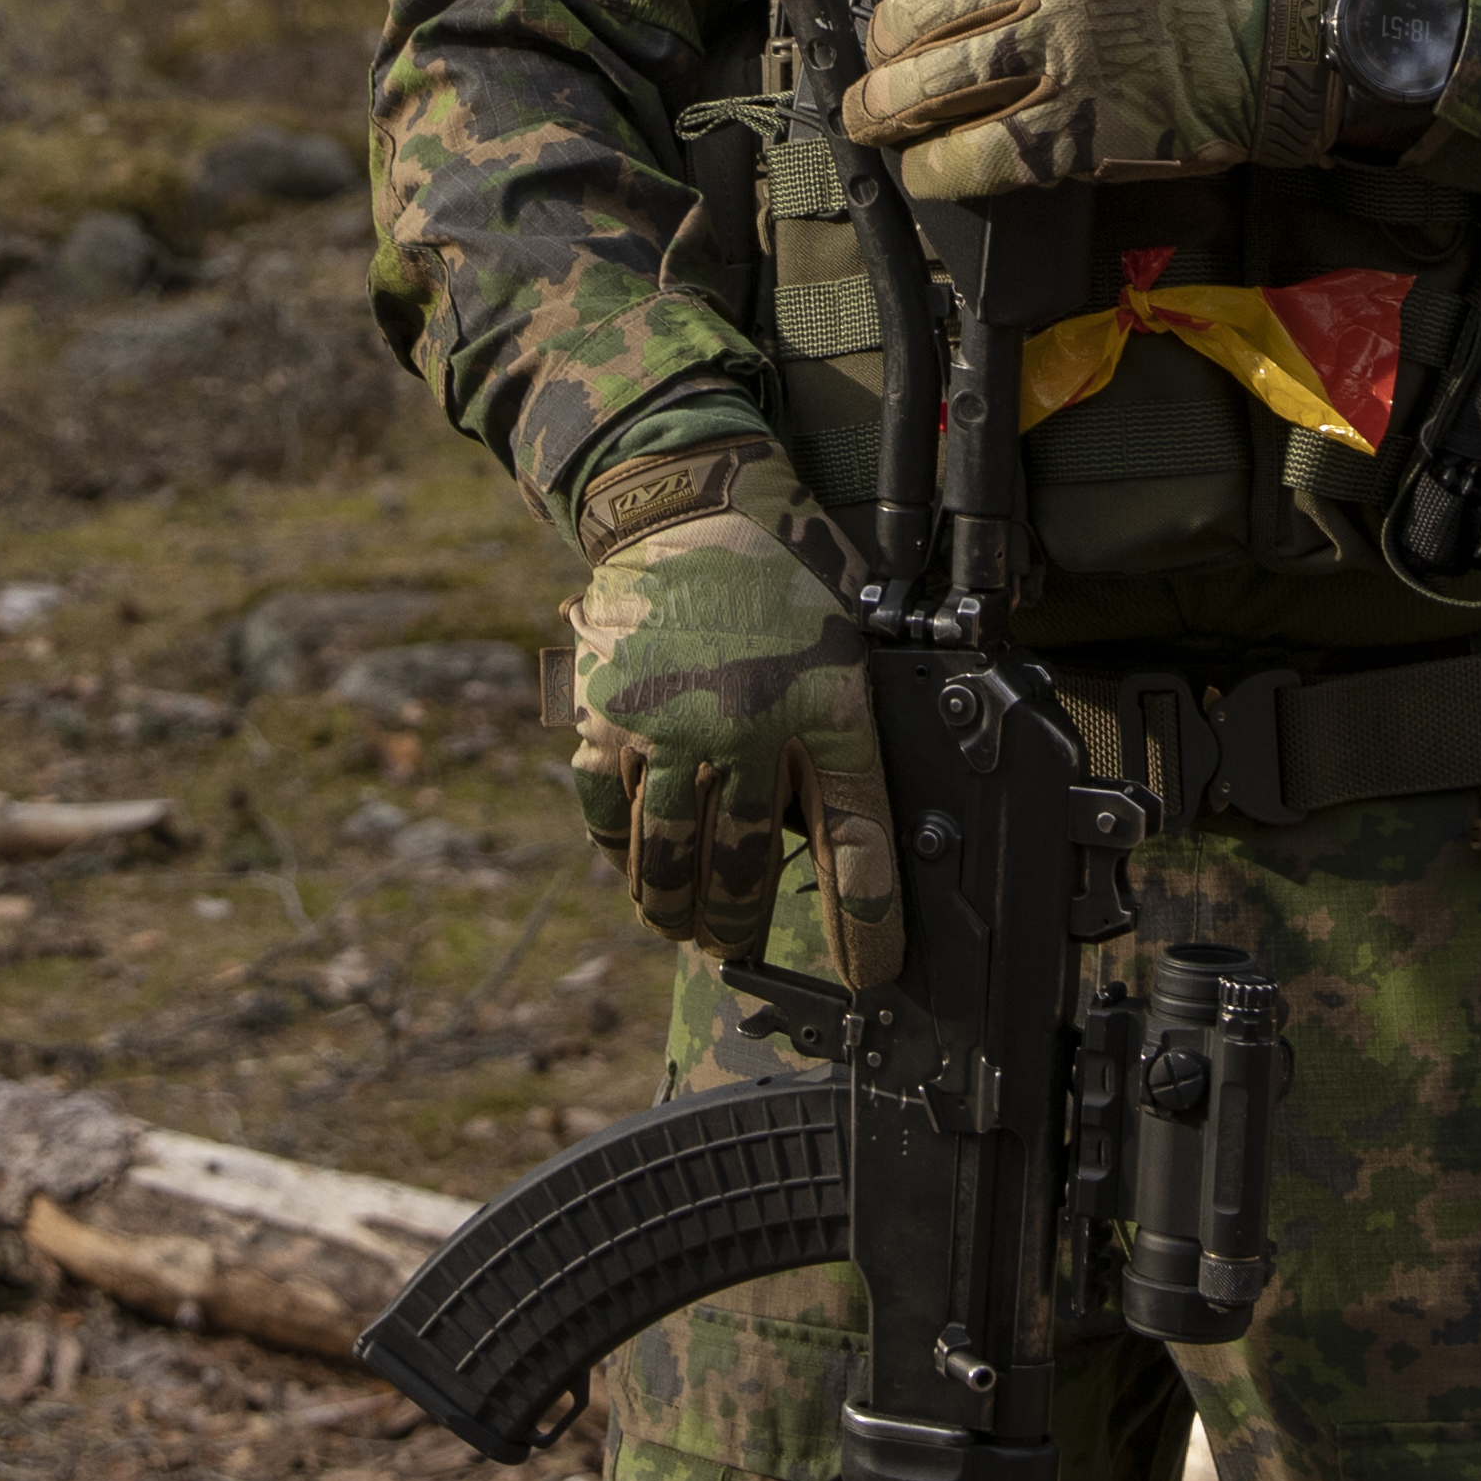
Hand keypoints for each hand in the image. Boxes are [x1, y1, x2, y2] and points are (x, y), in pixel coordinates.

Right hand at [564, 442, 901, 985]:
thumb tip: (839, 836)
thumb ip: (839, 737)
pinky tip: (635, 868)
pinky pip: (608, 815)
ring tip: (688, 927)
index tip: (871, 978)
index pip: (860, 842)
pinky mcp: (609, 718)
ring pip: (672, 858)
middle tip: (741, 946)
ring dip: (678, 909)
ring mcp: (672, 726)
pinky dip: (621, 852)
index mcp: (830, 707)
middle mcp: (751, 726)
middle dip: (744, 925)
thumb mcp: (847, 648)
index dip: (869, 927)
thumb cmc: (786, 577)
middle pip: (745, 868)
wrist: (692, 503)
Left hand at [834, 0, 1343, 201]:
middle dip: (885, 44)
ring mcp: (1065, 56)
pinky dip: (941, 167)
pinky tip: (925, 173)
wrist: (1292, 43)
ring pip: (942, 82)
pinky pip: (984, 152)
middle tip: (874, 68)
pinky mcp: (1082, 129)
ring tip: (870, 121)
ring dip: (889, 107)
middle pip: (931, 7)